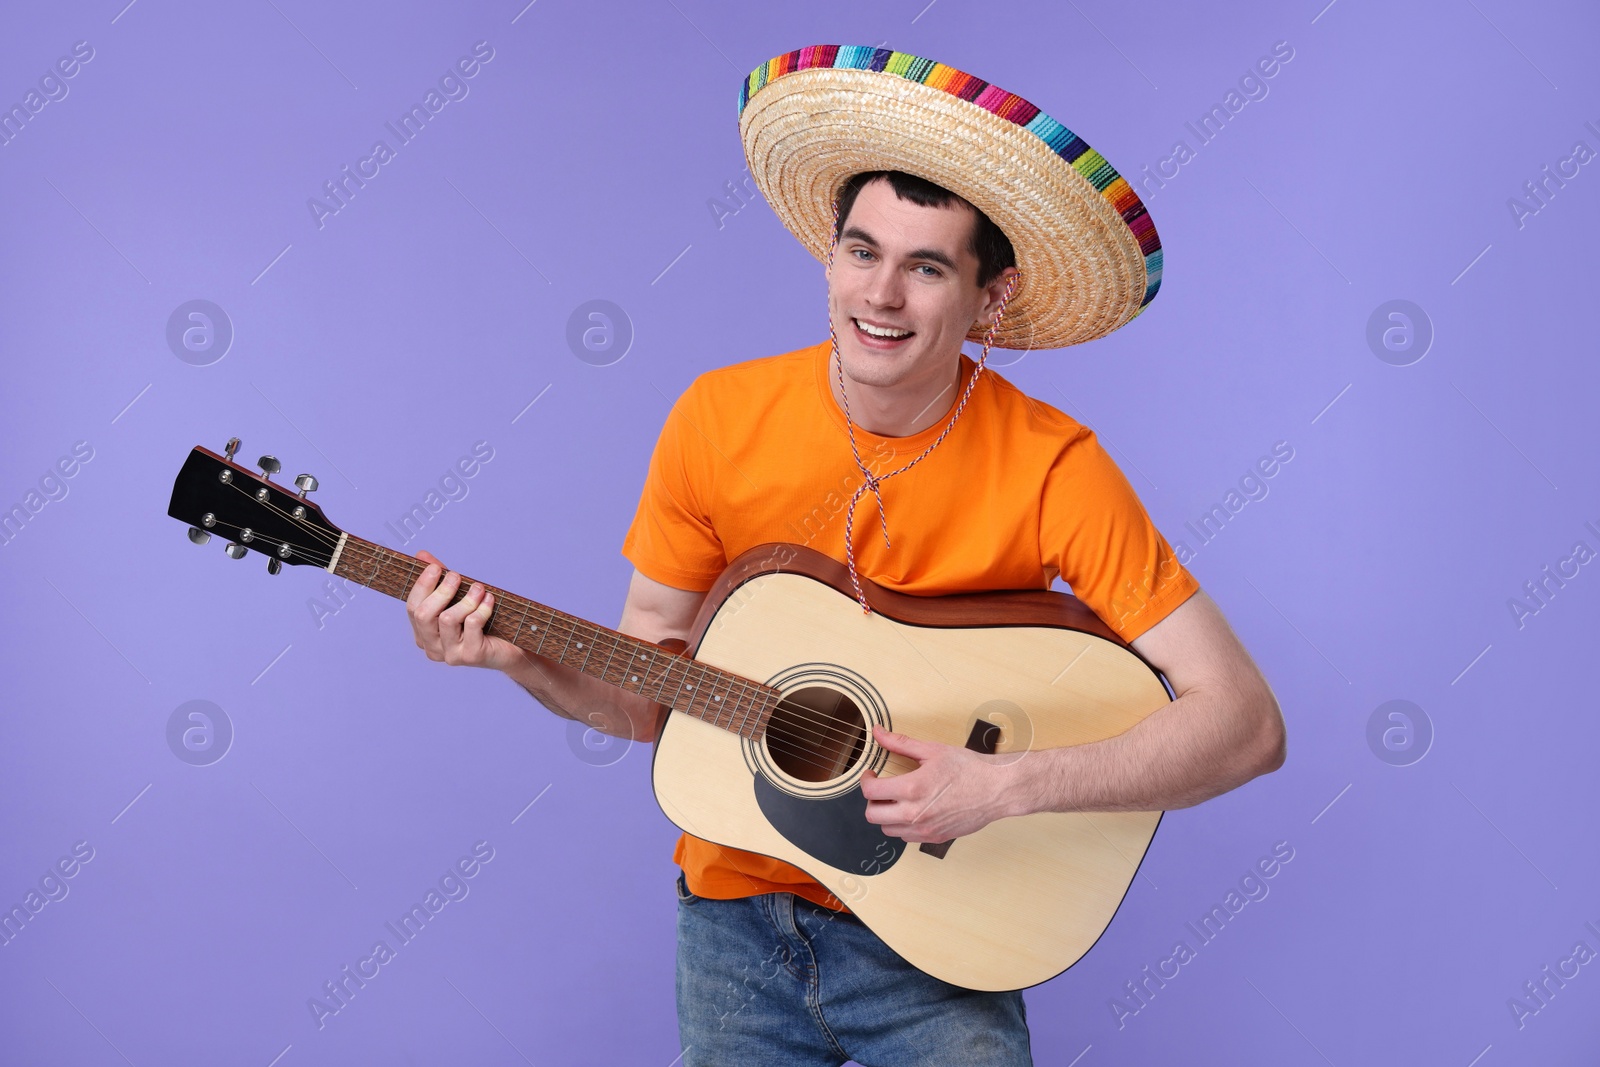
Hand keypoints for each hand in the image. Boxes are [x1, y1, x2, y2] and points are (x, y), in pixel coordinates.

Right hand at [405, 549, 526, 672]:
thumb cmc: (482, 623)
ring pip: (447, 619)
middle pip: (424, 615)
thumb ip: (440, 579)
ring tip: (479, 588)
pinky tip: (490, 600)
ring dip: (466, 599)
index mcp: (423, 635)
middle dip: (441, 591)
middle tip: (456, 576)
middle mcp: (433, 648)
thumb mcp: (459, 599)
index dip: (422, 585)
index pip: (412, 608)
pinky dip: (482, 608)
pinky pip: (472, 624)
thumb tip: (422, 555)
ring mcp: (450, 655)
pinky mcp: (470, 656)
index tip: (436, 568)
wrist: (511, 648)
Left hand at [859, 725, 1014, 842]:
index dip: (865, 780)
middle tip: (882, 788)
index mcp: (913, 788)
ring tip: (897, 800)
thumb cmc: (969, 769)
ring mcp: (925, 829)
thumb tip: (878, 733)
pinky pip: (906, 838)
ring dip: (886, 815)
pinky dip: (903, 826)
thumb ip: (900, 743)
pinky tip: (913, 811)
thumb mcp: (932, 750)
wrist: (996, 789)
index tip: (871, 774)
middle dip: (872, 800)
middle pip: (873, 815)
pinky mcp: (935, 837)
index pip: (871, 792)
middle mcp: (916, 813)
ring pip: (887, 830)